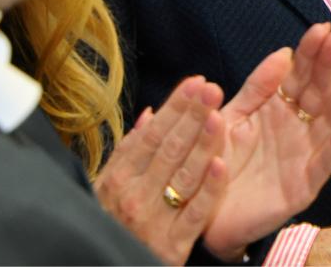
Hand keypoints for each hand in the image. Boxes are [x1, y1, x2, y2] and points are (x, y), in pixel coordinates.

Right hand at [94, 77, 228, 264]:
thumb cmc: (110, 224)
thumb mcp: (109, 187)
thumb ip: (130, 151)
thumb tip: (150, 114)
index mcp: (118, 177)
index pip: (152, 134)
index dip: (175, 107)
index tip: (196, 82)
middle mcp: (133, 195)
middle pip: (169, 149)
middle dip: (192, 116)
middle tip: (212, 89)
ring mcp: (153, 221)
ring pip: (183, 176)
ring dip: (202, 144)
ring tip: (218, 115)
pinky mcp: (171, 246)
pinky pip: (194, 214)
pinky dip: (208, 190)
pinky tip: (221, 165)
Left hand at [202, 23, 330, 260]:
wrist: (200, 211)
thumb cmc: (218, 160)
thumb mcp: (232, 116)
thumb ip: (256, 87)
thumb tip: (284, 52)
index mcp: (279, 109)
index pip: (301, 75)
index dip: (312, 52)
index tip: (321, 28)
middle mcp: (297, 129)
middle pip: (319, 92)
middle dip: (330, 65)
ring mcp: (303, 156)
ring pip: (330, 122)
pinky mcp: (304, 186)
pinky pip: (325, 162)